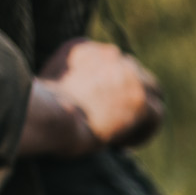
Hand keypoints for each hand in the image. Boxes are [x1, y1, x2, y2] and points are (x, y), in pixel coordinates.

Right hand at [18, 38, 163, 157]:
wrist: (47, 117)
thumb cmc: (38, 111)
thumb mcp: (46, 87)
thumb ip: (66, 82)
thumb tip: (77, 101)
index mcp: (83, 48)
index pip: (109, 64)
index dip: (107, 89)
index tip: (96, 112)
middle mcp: (109, 54)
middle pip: (134, 74)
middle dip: (128, 98)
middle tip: (115, 126)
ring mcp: (128, 74)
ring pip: (151, 92)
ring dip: (140, 114)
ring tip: (121, 138)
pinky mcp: (139, 98)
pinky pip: (157, 114)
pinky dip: (145, 131)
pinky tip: (123, 146)